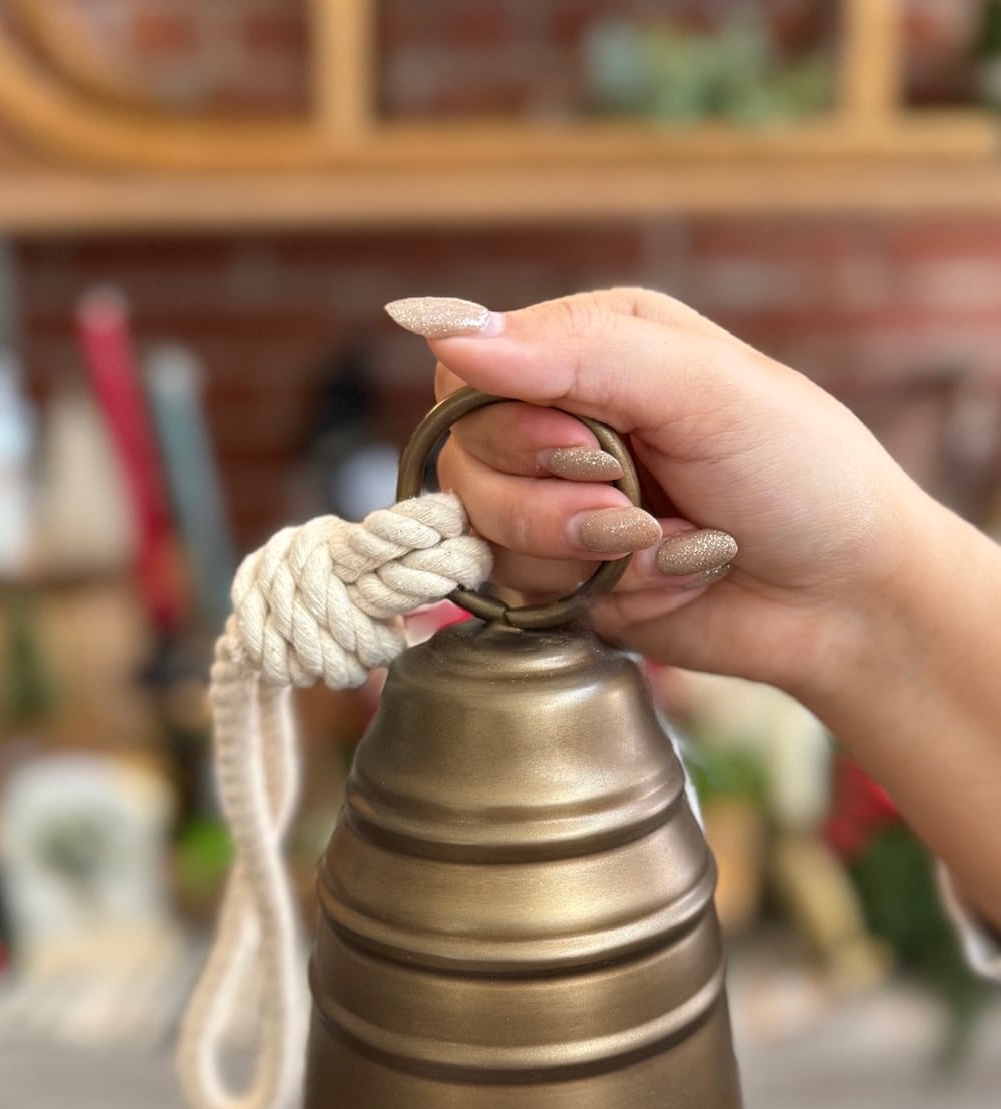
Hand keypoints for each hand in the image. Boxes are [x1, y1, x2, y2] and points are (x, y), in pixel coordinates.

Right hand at [388, 289, 933, 698]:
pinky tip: (668, 579)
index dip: (508, 425)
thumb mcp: (706, 390)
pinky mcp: (567, 579)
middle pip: (465, 461)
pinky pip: (527, 595)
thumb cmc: (802, 474)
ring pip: (488, 536)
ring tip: (668, 547)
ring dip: (588, 556)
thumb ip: (579, 355)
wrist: (848, 598)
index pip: (470, 372)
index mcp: (594, 348)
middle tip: (636, 510)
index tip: (590, 452)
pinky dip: (606, 594)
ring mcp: (559, 506)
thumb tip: (443, 327)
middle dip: (552, 504)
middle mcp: (563, 421)